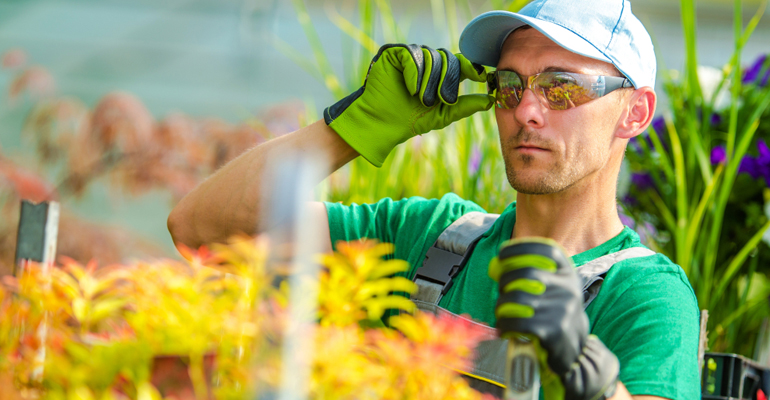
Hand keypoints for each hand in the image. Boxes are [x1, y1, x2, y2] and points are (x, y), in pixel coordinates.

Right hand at [323, 44, 493, 166]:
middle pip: (448, 58)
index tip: (481, 77)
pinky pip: (412, 55)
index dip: (471, 67)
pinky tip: (410, 89)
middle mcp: (425, 62)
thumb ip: (466, 106)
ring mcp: (409, 56)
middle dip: (446, 81)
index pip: (460, 62)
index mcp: (439, 74)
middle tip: (439, 100)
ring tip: (419, 98)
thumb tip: (491, 101)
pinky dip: (414, 72)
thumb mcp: (443, 115)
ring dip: (428, 81)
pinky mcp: (393, 54)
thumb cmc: (410, 121)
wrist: (383, 124)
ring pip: (431, 56)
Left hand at [488, 238, 619, 399]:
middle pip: (526, 273)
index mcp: (568, 274)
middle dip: (505, 281)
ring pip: (516, 297)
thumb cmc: (553, 314)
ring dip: (501, 306)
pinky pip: (517, 321)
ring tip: (501, 313)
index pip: (547, 249)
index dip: (521, 248)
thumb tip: (495, 266)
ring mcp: (562, 309)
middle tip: (501, 291)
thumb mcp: (553, 290)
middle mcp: (568, 289)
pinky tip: (503, 328)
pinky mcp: (553, 330)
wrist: (574, 350)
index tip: (502, 253)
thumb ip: (530, 275)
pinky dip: (504, 325)